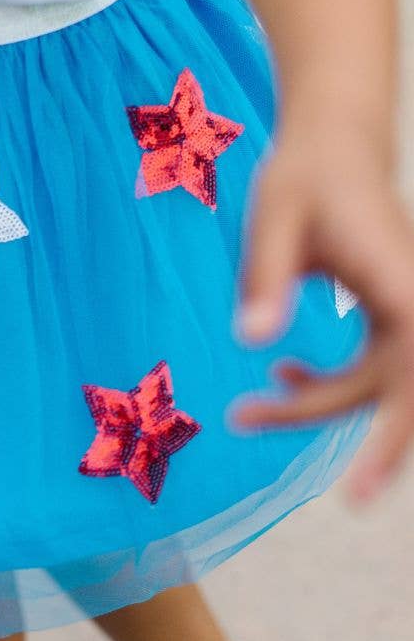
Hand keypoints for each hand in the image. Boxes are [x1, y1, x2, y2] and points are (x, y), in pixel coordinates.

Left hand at [230, 136, 413, 502]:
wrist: (333, 147)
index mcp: (405, 287)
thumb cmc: (304, 177)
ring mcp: (408, 315)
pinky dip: (325, 384)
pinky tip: (279, 375)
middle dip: (319, 418)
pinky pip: (369, 371)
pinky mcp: (391, 316)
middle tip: (244, 422)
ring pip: (373, 388)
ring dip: (313, 405)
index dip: (391, 442)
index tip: (359, 493)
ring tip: (244, 412)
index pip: (410, 379)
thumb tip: (250, 341)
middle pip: (385, 394)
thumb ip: (264, 279)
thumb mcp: (272, 221)